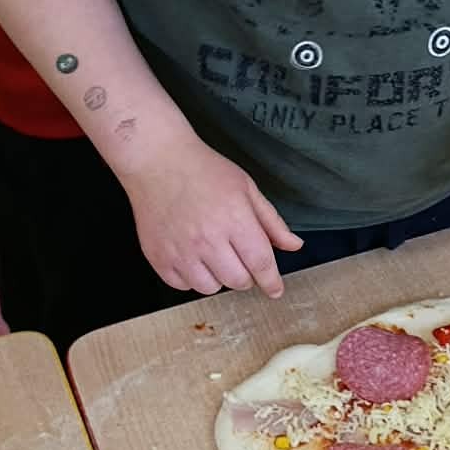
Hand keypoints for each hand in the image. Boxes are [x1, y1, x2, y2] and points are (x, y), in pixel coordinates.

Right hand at [120, 133, 303, 296]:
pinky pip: (182, 286)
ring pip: (210, 288)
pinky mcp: (158, 257)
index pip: (261, 264)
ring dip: (217, 277)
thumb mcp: (246, 188)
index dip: (272, 282)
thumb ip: (271, 221)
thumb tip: (293, 245)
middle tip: (238, 256)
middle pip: (238, 281)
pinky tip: (190, 255)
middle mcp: (207, 239)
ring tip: (212, 253)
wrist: (157, 160)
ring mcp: (180, 250)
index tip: (275, 290)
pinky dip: (190, 277)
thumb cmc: (202, 170)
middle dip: (245, 274)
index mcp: (234, 220)